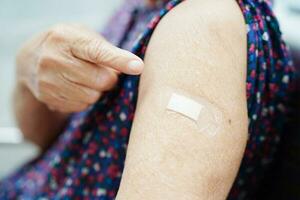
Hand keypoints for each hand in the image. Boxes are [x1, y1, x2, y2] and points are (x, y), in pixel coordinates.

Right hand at [16, 24, 143, 112]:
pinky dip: (84, 99)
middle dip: (109, 78)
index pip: (98, 51)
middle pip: (101, 80)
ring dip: (97, 90)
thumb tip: (131, 67)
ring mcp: (48, 80)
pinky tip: (75, 87)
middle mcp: (54, 59)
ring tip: (86, 78)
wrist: (30, 60)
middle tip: (103, 72)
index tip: (138, 67)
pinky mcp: (47, 97)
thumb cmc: (67, 45)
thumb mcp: (83, 36)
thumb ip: (106, 50)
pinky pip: (81, 105)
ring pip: (92, 96)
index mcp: (66, 38)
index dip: (120, 60)